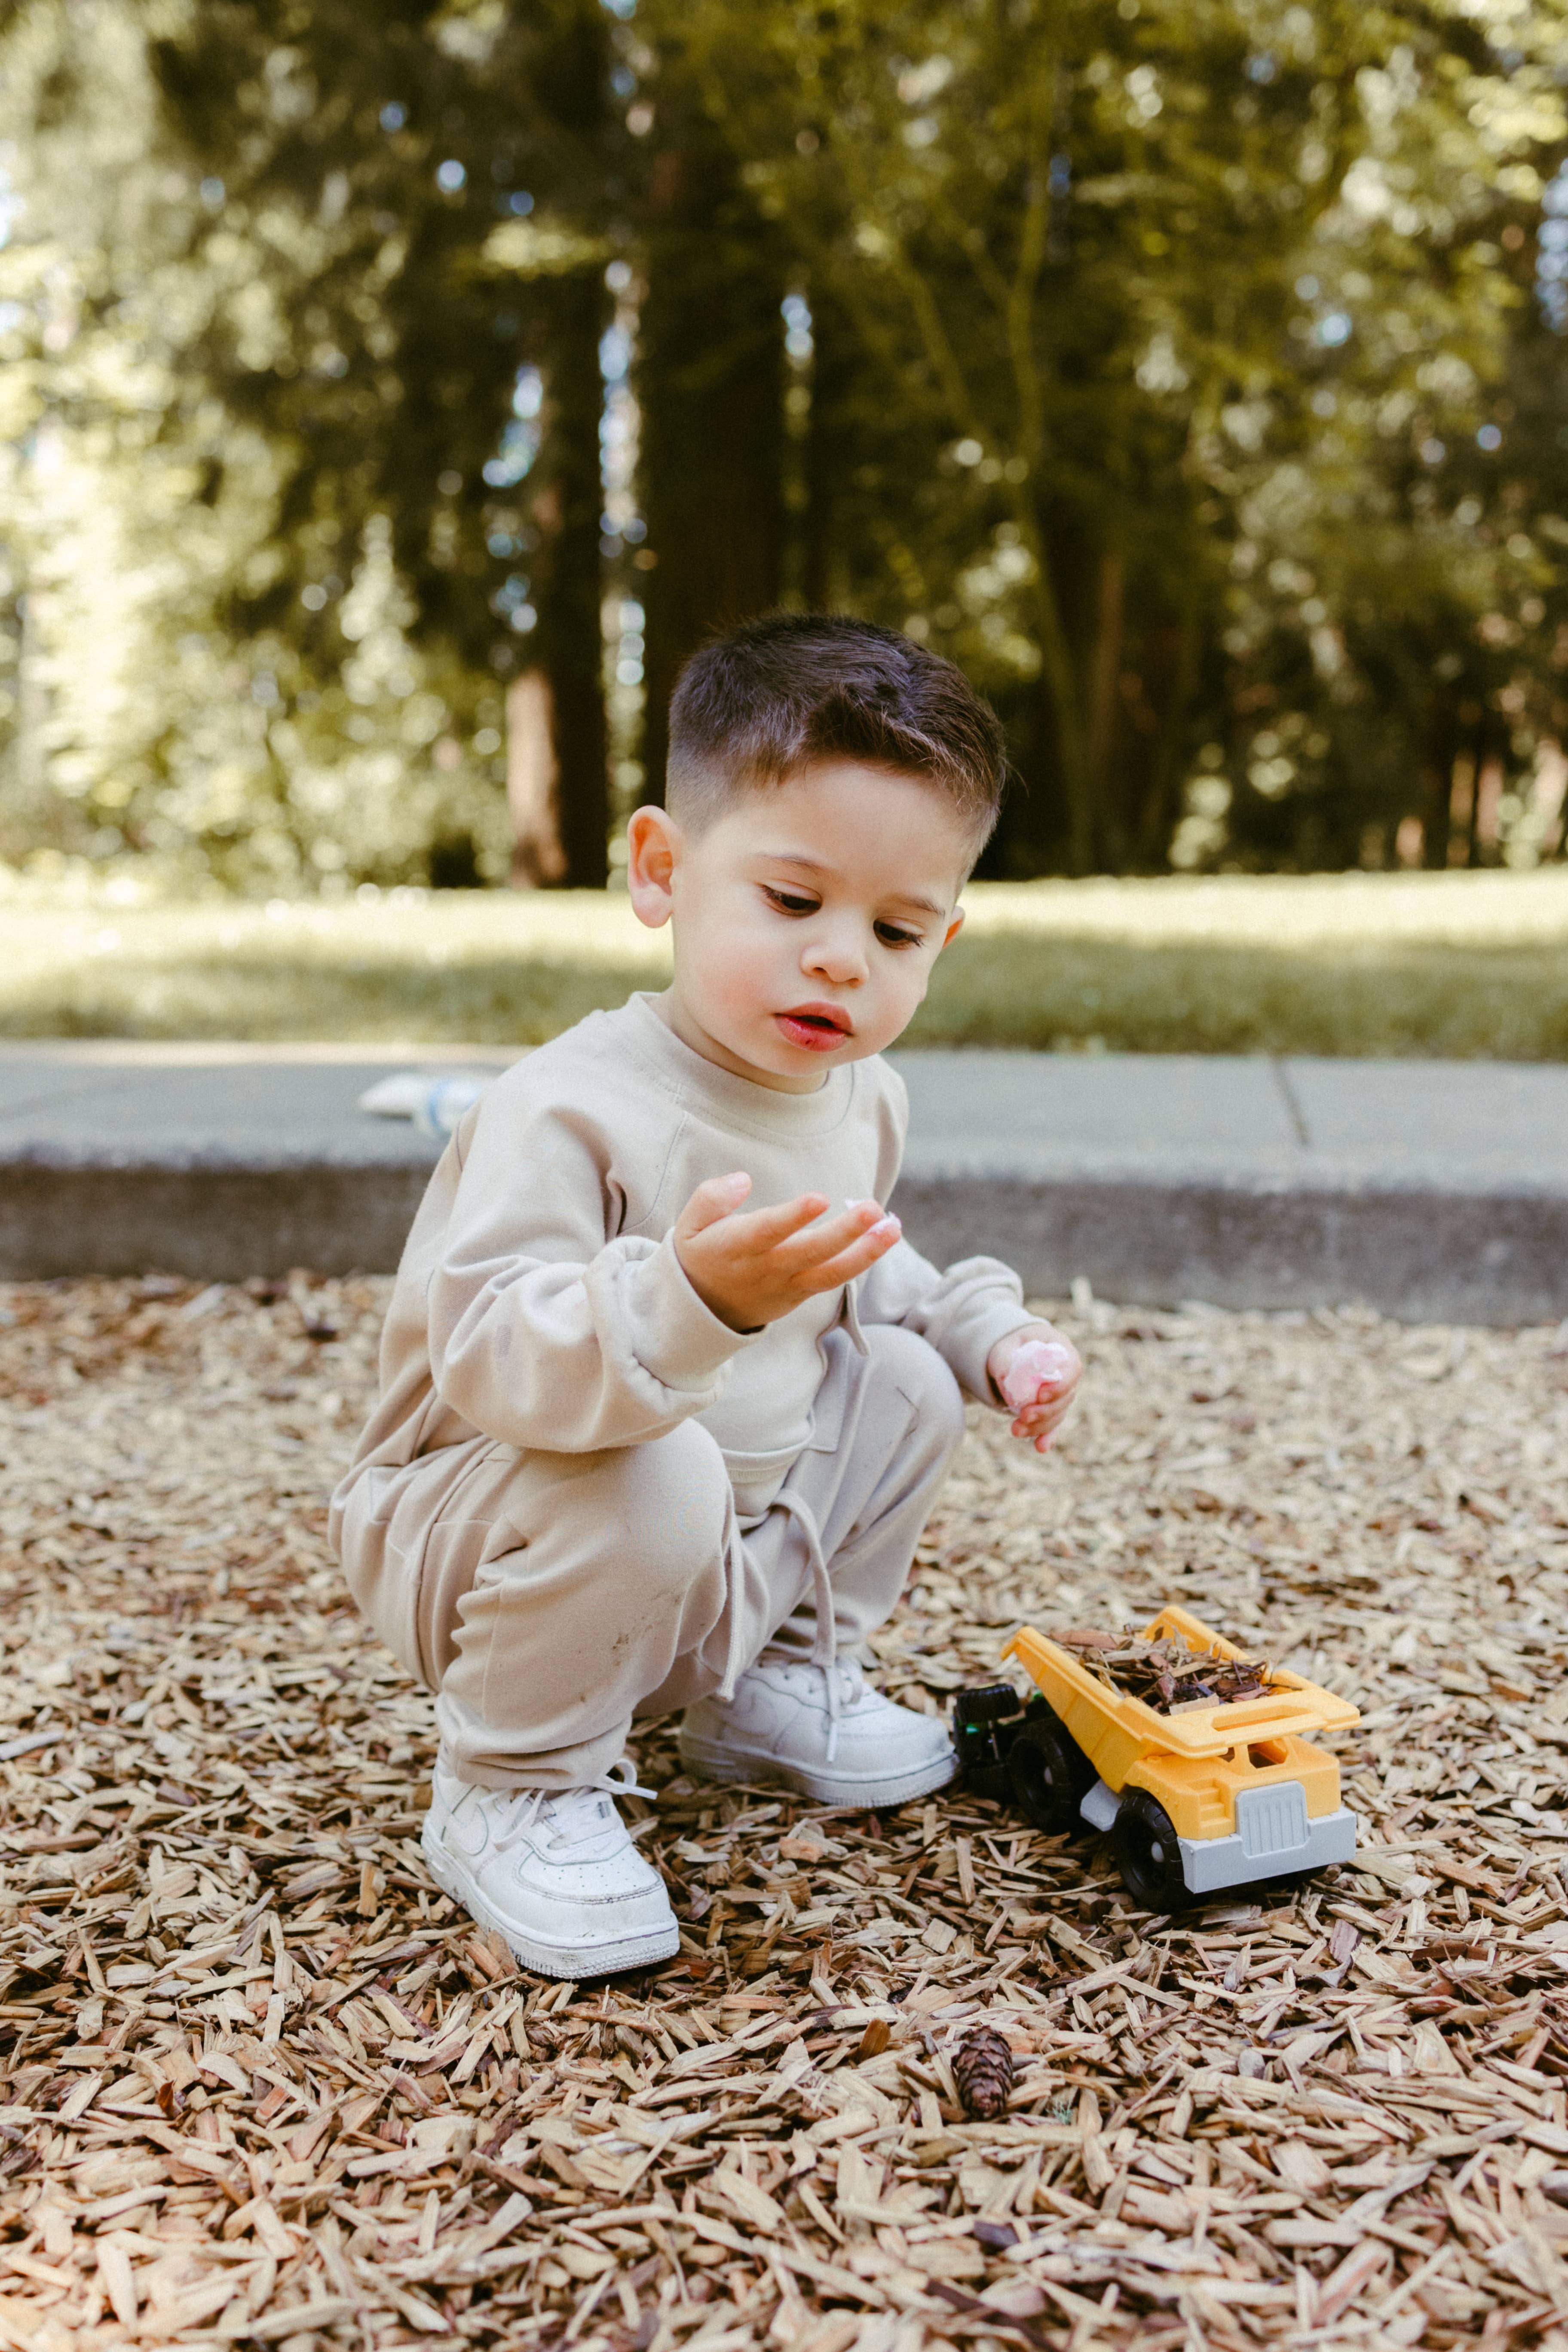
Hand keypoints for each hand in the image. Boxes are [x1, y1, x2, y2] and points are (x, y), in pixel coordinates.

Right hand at [673, 1173, 901, 1331]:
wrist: (700, 1313)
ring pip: (831, 1273)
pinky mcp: (800, 1295)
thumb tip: (742, 1179)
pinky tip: (884, 1237)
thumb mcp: (688, 1225)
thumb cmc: (699, 1255)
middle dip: (844, 1233)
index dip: (793, 1217)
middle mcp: (766, 1269)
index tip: (819, 1199)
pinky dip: (861, 1260)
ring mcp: (787, 1285)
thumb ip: (711, 1198)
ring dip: (867, 1252)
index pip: (767, 1231)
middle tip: (873, 1209)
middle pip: (810, 1253)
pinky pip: (834, 1280)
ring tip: (893, 1228)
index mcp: (736, 1247)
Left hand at [987, 1322, 1082, 1453]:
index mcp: (1063, 1352)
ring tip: (1016, 1430)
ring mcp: (1060, 1395)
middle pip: (1066, 1397)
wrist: (1011, 1352)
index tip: (1041, 1396)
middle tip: (1024, 1416)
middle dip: (1045, 1411)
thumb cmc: (1012, 1345)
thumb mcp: (1005, 1347)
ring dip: (1040, 1426)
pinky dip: (1047, 1437)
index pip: (1072, 1370)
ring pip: (1057, 1414)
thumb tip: (1009, 1385)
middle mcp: (1067, 1375)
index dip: (1060, 1386)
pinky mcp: (1050, 1410)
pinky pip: (1053, 1425)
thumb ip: (1007, 1360)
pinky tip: (1040, 1448)